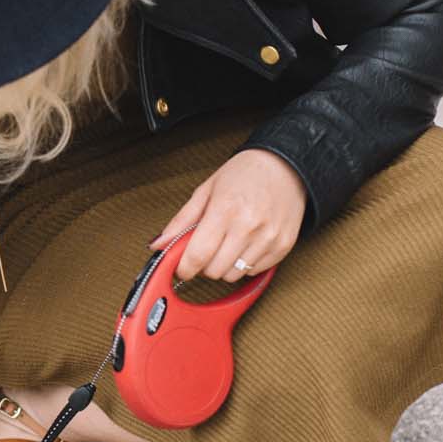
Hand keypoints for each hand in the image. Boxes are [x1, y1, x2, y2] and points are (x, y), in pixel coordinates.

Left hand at [146, 148, 306, 281]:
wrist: (284, 166)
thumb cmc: (243, 175)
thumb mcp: (206, 190)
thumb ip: (181, 221)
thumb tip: (158, 244)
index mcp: (225, 210)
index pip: (198, 255)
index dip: (184, 267)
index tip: (182, 267)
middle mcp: (248, 226)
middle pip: (214, 270)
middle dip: (203, 265)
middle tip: (206, 248)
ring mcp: (268, 238)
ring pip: (234, 275)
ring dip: (224, 266)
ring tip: (227, 244)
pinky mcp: (283, 246)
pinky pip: (254, 272)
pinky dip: (245, 265)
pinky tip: (245, 245)